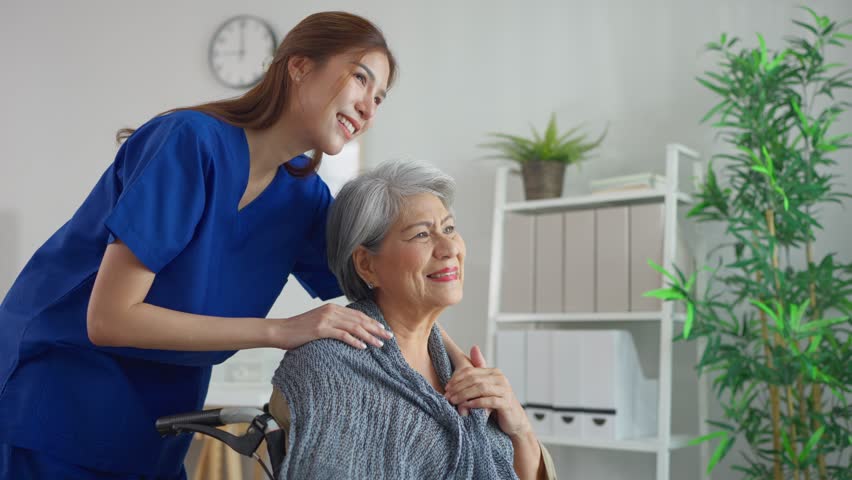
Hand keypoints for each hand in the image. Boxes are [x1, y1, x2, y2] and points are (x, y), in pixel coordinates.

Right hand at [269, 304, 392, 349]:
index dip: (372, 322)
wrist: (280, 331)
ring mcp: (326, 319)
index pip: (357, 314)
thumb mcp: (318, 322)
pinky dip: (354, 341)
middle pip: (359, 320)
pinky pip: (342, 335)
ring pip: (354, 327)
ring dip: (369, 336)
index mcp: (332, 308)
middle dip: (376, 328)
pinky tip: (363, 347)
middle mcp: (331, 311)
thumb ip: (332, 323)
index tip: (383, 329)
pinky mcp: (320, 329)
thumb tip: (348, 331)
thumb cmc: (298, 330)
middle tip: (388, 337)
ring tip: (379, 344)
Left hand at [443, 346, 530, 437]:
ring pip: (481, 388)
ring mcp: (505, 390)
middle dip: (458, 387)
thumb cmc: (497, 402)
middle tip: (448, 395)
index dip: (456, 378)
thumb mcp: (486, 386)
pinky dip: (476, 403)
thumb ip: (479, 369)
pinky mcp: (506, 403)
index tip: (447, 387)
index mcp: (494, 372)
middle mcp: (500, 378)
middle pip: (474, 379)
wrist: (514, 420)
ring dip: (464, 395)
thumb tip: (474, 347)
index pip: (471, 371)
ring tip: (454, 401)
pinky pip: (489, 401)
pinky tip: (467, 406)